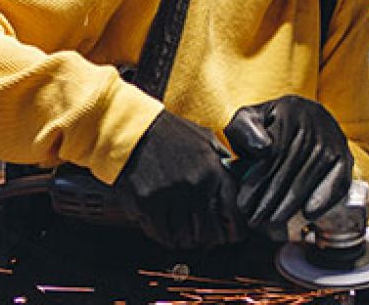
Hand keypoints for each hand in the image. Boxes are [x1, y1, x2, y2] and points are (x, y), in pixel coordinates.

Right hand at [114, 110, 244, 248]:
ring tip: (180, 232)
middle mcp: (195, 184)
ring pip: (185, 236)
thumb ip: (221, 158)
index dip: (234, 230)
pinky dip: (164, 236)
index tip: (231, 235)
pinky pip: (162, 234)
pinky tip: (163, 228)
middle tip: (202, 237)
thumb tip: (237, 174)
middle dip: (208, 239)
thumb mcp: (204, 137)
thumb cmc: (168, 132)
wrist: (131, 129)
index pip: (233, 212)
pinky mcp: (149, 202)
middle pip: (209, 231)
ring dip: (184, 238)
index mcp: (213, 170)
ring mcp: (171, 194)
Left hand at [224, 95, 352, 231]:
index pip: (272, 154)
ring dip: (289, 205)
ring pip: (309, 178)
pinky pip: (337, 182)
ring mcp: (332, 141)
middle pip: (289, 169)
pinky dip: (324, 199)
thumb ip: (244, 128)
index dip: (256, 182)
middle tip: (254, 219)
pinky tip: (308, 214)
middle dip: (269, 199)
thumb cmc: (268, 126)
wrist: (303, 117)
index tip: (243, 203)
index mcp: (288, 112)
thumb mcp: (249, 119)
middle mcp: (314, 124)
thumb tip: (262, 148)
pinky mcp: (345, 157)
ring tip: (271, 221)